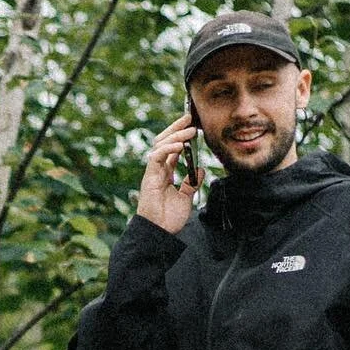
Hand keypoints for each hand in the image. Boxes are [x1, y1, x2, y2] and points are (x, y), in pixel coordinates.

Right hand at [136, 113, 200, 234]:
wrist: (160, 232)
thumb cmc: (169, 218)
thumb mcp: (186, 198)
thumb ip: (192, 183)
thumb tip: (200, 169)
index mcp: (165, 173)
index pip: (171, 148)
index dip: (180, 135)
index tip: (193, 125)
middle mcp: (157, 170)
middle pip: (164, 142)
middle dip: (176, 128)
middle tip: (190, 117)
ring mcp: (152, 172)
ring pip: (160, 145)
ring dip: (175, 135)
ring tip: (189, 129)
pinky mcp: (149, 177)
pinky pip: (157, 157)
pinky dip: (168, 149)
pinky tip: (180, 146)